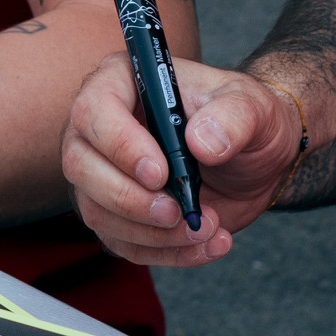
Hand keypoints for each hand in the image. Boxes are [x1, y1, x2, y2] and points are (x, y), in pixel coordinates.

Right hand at [61, 57, 297, 267]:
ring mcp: (103, 174)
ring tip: (209, 226)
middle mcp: (101, 128)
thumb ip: (233, 117)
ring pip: (97, 212)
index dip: (120, 144)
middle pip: (81, 166)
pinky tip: (207, 245)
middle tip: (177, 211)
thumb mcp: (253, 107)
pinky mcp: (118, 215)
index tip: (160, 172)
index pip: (94, 110)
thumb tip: (204, 142)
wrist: (254, 160)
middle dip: (128, 198)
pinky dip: (167, 253)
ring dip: (153, 233)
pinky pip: (124, 243)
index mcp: (122, 83)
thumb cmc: (244, 120)